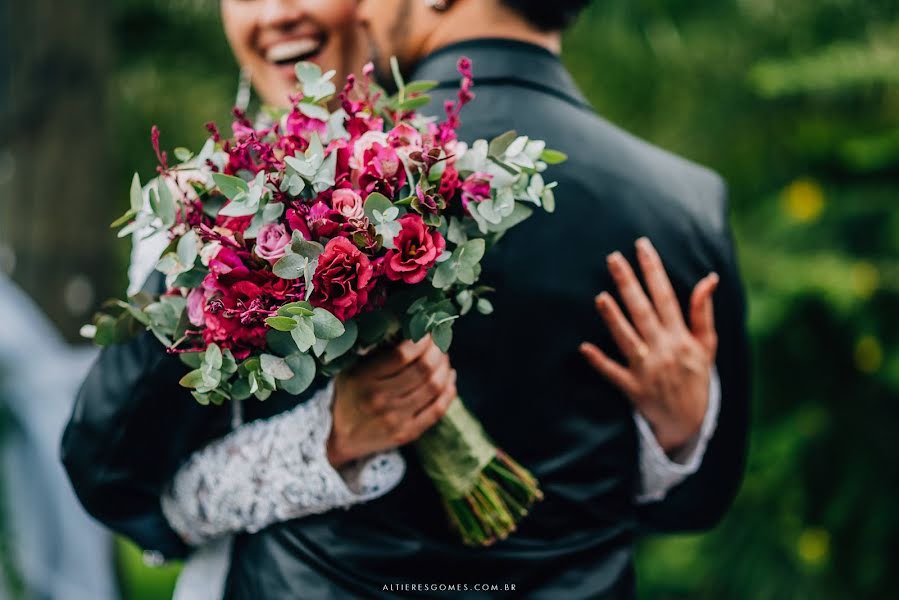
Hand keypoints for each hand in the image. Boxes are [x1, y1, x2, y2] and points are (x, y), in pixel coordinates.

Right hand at [327, 336, 456, 467]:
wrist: (342, 437)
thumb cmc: (350, 394)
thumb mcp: (350, 369)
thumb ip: (372, 350)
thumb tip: (408, 325)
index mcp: (363, 379)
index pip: (402, 355)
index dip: (421, 339)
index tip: (427, 329)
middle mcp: (379, 400)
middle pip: (423, 369)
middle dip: (437, 350)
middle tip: (439, 341)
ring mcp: (395, 419)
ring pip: (434, 387)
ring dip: (445, 367)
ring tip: (443, 357)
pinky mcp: (408, 433)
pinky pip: (438, 409)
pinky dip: (449, 390)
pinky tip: (449, 377)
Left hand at [579, 237, 718, 453]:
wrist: (689, 423)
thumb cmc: (695, 378)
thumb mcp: (706, 345)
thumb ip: (703, 312)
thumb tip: (710, 278)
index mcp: (681, 337)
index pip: (666, 296)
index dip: (654, 270)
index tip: (642, 246)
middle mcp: (663, 350)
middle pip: (643, 311)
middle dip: (628, 284)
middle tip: (612, 258)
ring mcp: (647, 370)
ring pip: (627, 339)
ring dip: (613, 318)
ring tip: (600, 297)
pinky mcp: (632, 389)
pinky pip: (613, 373)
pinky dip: (599, 362)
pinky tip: (584, 348)